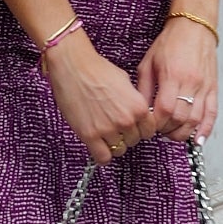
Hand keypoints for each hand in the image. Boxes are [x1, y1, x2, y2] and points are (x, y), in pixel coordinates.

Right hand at [42, 29, 161, 165]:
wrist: (73, 66)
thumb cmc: (96, 69)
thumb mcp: (125, 82)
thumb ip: (133, 102)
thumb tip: (136, 114)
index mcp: (138, 106)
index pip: (149, 131)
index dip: (141, 129)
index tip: (134, 128)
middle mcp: (126, 120)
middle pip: (134, 141)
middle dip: (126, 135)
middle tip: (115, 127)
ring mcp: (108, 129)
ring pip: (119, 150)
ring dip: (113, 144)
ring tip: (104, 133)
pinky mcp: (89, 135)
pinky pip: (102, 157)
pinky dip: (102, 155)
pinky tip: (98, 144)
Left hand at [136, 17, 217, 143]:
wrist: (194, 27)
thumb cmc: (170, 42)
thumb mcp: (149, 62)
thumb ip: (144, 88)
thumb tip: (140, 110)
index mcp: (173, 75)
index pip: (165, 109)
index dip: (156, 123)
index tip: (149, 125)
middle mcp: (191, 83)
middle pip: (180, 118)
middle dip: (167, 130)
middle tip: (159, 130)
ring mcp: (204, 87)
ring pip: (196, 119)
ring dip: (183, 133)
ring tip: (172, 133)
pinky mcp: (213, 88)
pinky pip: (212, 114)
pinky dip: (205, 129)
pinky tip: (198, 140)